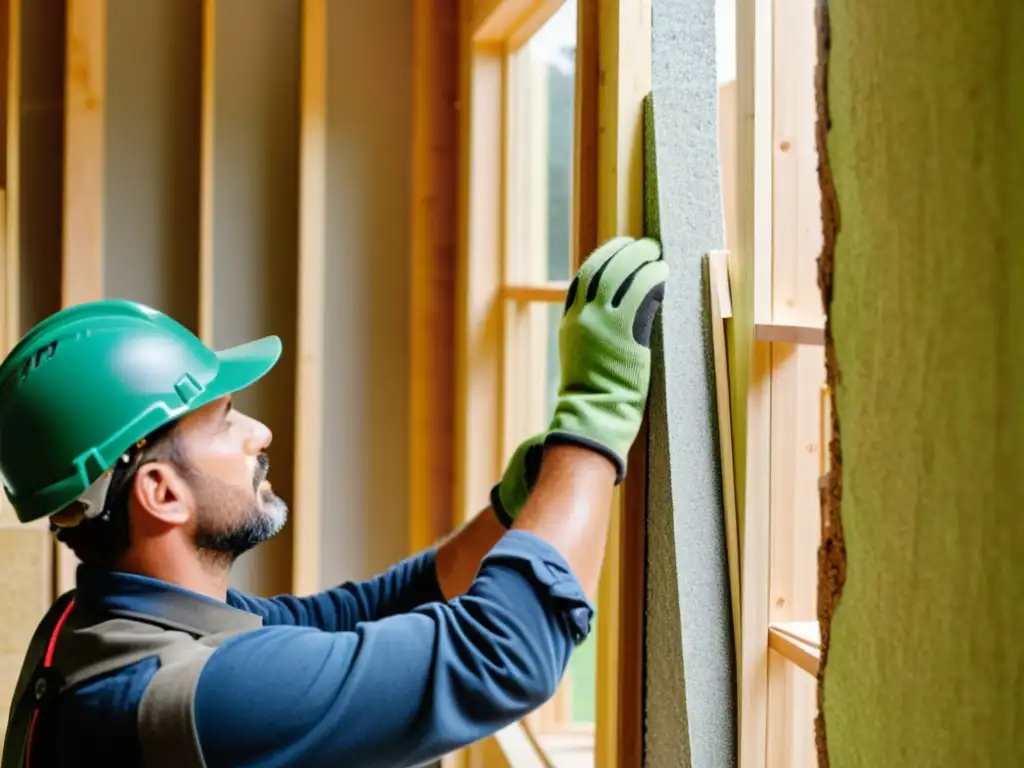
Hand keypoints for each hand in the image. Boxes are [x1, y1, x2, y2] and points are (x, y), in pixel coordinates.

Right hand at [491, 236, 667, 524]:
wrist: (593, 412)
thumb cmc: (592, 389)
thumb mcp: (581, 353)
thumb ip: (589, 330)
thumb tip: (606, 314)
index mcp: (570, 321)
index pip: (583, 278)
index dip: (602, 258)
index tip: (617, 249)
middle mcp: (583, 318)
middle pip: (602, 270)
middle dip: (623, 252)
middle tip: (641, 245)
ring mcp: (603, 324)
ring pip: (622, 277)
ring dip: (640, 260)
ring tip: (655, 253)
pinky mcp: (626, 333)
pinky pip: (641, 295)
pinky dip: (652, 279)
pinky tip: (662, 273)